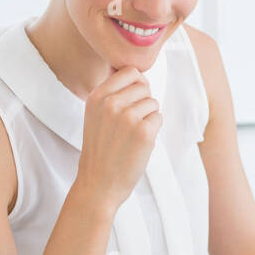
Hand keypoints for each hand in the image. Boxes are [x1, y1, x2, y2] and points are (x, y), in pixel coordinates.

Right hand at [75, 67, 162, 210]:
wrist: (98, 183)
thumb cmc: (101, 148)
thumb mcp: (95, 114)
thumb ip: (112, 93)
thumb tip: (138, 74)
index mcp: (97, 96)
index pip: (130, 71)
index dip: (137, 84)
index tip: (132, 99)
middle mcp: (111, 103)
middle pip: (144, 86)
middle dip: (143, 102)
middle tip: (130, 123)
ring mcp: (128, 117)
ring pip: (153, 102)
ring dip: (148, 117)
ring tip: (131, 134)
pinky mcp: (144, 132)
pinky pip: (159, 118)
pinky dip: (153, 130)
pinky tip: (138, 142)